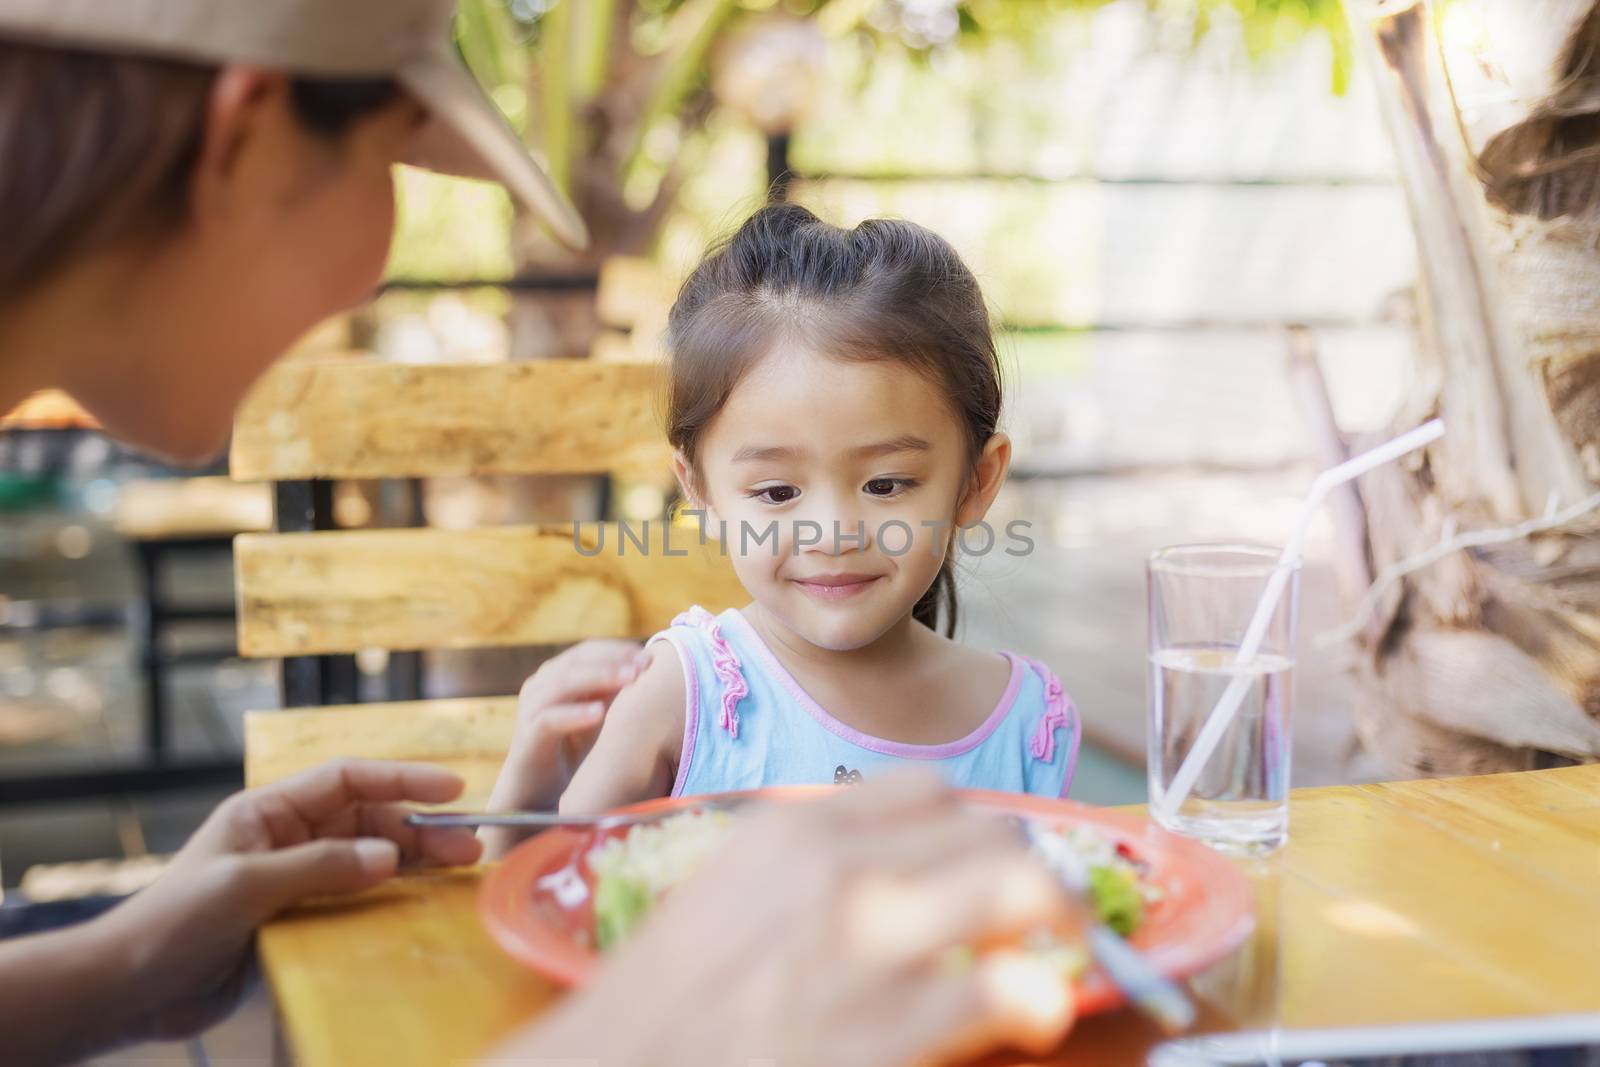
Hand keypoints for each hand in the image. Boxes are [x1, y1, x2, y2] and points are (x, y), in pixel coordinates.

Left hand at [106, 759, 481, 1041]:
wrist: (128, 989)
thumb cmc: (171, 924)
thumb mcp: (244, 885)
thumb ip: (319, 865)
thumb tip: (389, 855)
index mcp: (269, 812)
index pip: (348, 781)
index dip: (402, 779)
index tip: (451, 789)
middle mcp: (288, 840)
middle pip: (369, 822)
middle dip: (419, 830)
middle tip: (467, 848)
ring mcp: (295, 881)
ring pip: (370, 862)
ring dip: (413, 865)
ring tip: (457, 874)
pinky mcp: (297, 922)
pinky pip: (356, 903)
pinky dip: (390, 903)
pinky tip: (419, 910)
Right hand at [482, 639, 651, 853]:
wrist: (539, 791)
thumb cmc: (576, 749)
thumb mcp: (600, 716)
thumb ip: (616, 692)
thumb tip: (653, 668)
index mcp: (558, 674)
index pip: (589, 650)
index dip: (618, 650)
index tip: (649, 654)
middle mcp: (542, 685)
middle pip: (577, 661)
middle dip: (613, 660)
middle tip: (643, 664)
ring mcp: (532, 708)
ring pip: (563, 683)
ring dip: (598, 678)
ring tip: (629, 679)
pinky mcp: (528, 736)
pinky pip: (550, 719)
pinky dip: (575, 714)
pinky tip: (599, 713)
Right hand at [490, 773, 1078, 1066]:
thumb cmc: (661, 1002)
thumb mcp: (722, 897)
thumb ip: (803, 870)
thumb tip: (888, 878)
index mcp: (792, 829)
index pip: (928, 791)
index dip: (968, 828)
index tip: (977, 864)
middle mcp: (841, 868)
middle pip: (987, 828)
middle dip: (1024, 868)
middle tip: (1037, 910)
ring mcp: (872, 943)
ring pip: (1019, 883)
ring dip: (1054, 917)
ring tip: (1061, 952)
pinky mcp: (896, 1024)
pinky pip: (1012, 986)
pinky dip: (1039, 1000)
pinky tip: (1030, 1017)